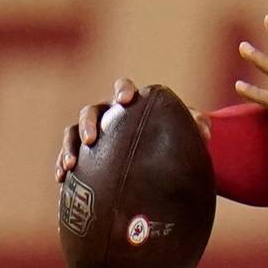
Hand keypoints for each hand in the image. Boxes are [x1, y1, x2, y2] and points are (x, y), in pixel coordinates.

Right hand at [55, 77, 210, 181]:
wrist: (155, 157)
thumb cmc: (169, 138)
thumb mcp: (184, 132)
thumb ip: (196, 126)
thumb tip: (206, 132)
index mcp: (128, 104)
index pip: (122, 88)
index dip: (123, 90)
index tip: (127, 100)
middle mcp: (106, 114)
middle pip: (91, 111)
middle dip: (89, 123)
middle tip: (92, 140)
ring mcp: (91, 132)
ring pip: (72, 132)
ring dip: (69, 147)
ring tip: (70, 165)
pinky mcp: (82, 153)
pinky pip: (67, 155)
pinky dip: (62, 164)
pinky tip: (61, 179)